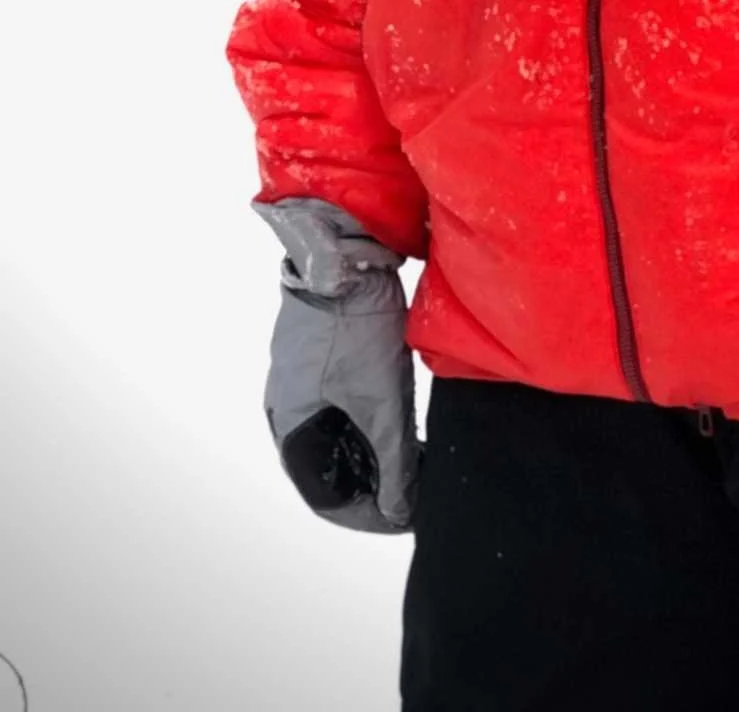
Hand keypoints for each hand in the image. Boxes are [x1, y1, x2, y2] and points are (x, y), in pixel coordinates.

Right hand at [257, 196, 417, 533]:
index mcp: (291, 426)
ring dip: (376, 455)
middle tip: (417, 493)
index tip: (407, 519)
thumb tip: (401, 512)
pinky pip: (345, 410)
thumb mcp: (382, 399)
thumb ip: (393, 461)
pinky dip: (372, 426)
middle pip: (332, 469)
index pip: (326, 496)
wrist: (345, 251)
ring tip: (416, 462)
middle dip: (375, 486)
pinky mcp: (324, 359)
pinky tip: (403, 425)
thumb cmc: (354, 325)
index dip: (370, 515)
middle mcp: (290, 409)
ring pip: (341, 439)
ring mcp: (306, 382)